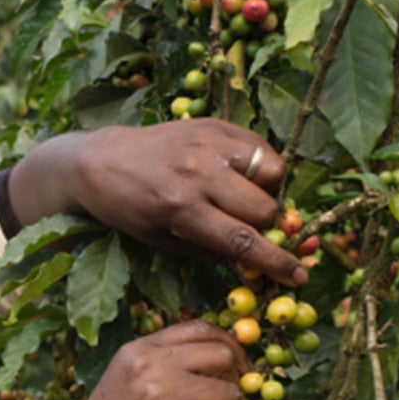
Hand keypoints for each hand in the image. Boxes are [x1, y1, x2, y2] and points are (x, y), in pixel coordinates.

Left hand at [9, 119, 304, 286]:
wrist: (100, 160)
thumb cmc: (127, 209)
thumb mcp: (159, 240)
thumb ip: (207, 250)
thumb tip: (252, 260)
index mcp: (180, 209)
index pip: (241, 240)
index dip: (275, 262)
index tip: (298, 275)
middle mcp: (197, 173)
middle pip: (263, 208)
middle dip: (267, 227)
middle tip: (252, 229)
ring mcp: (207, 143)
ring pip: (271, 173)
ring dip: (267, 193)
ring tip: (243, 199)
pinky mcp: (213, 124)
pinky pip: (260, 147)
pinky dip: (261, 165)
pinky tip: (241, 175)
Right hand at [39, 319, 247, 399]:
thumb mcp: (124, 387)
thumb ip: (163, 368)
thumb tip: (226, 359)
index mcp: (136, 352)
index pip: (200, 329)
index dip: (228, 348)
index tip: (236, 370)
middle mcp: (148, 366)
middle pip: (224, 357)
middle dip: (230, 385)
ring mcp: (163, 398)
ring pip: (232, 397)